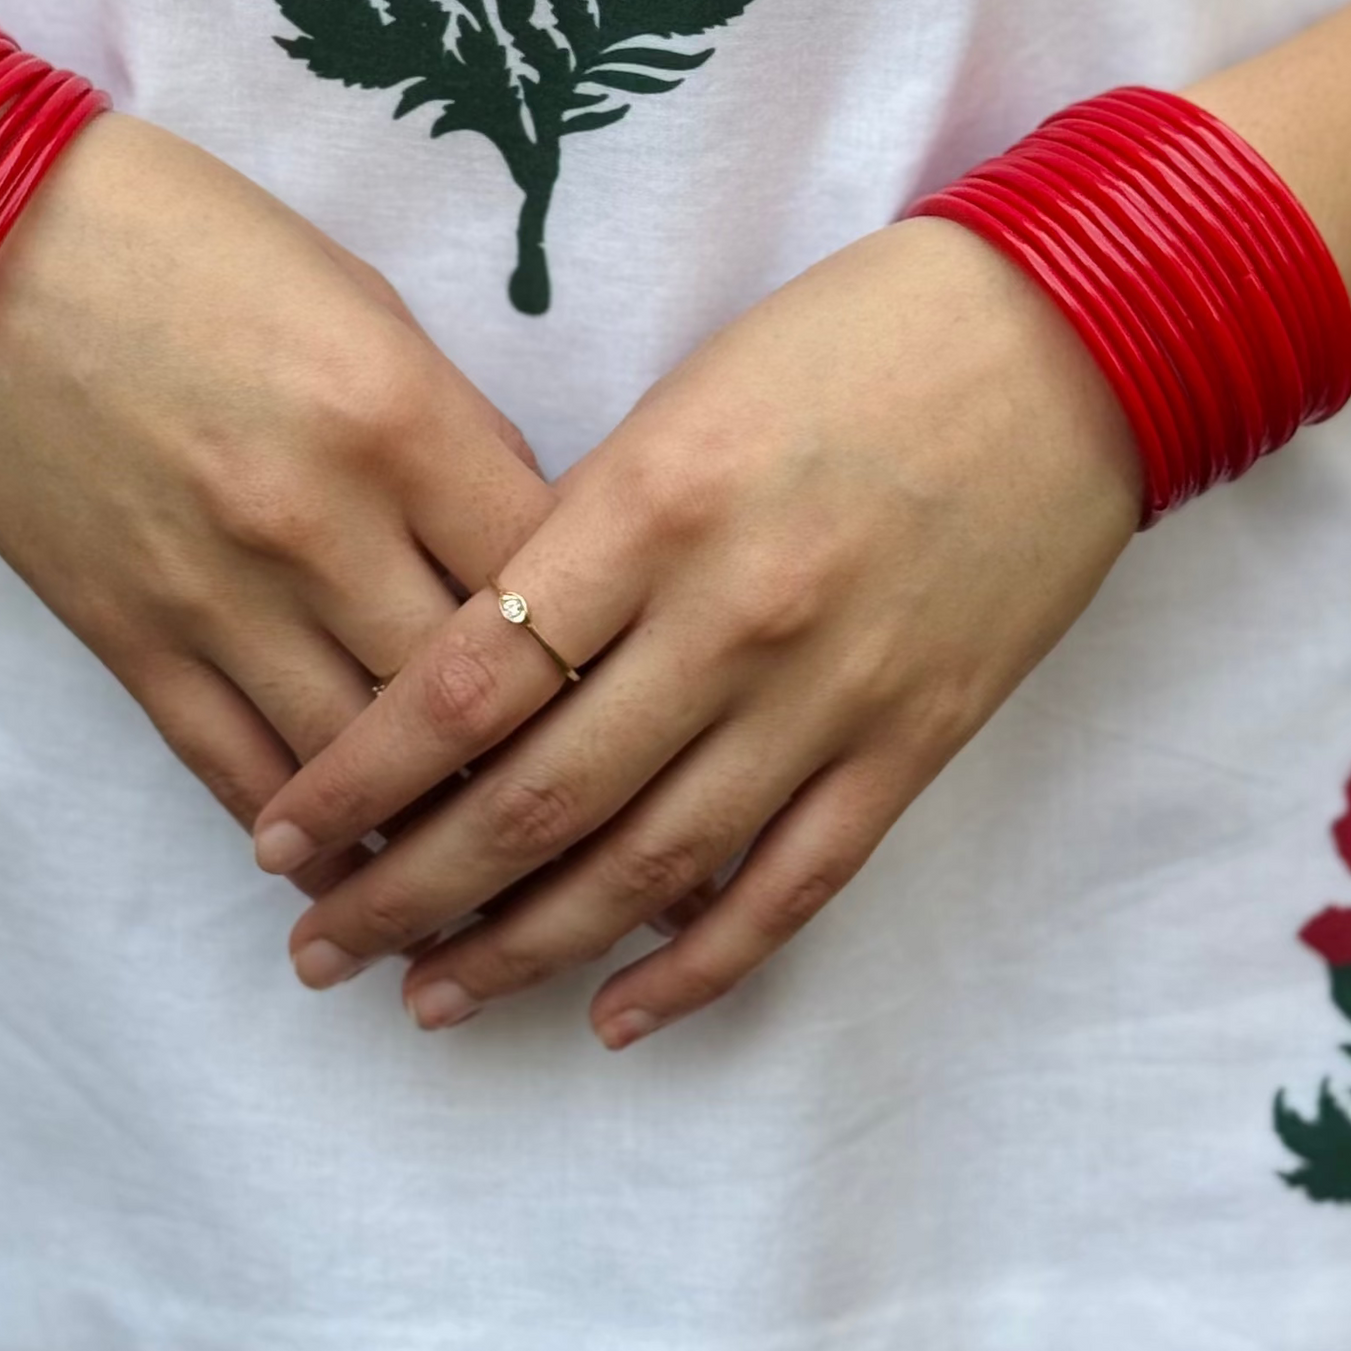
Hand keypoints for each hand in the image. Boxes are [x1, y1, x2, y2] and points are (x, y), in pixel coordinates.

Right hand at [0, 114, 552, 887]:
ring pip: (357, 767)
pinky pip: (233, 769)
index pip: (546, 580)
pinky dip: (302, 834)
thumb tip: (524, 544)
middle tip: (596, 832)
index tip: (632, 695)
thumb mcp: (360, 301)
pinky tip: (350, 871)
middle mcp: (320, 523)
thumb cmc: (191, 241)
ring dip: (426, 840)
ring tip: (488, 890)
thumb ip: (450, 430)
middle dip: (538, 773)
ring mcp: (216, 593)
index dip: (603, 648)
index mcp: (398, 417)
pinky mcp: (126, 636)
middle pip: (466, 699)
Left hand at [253, 216, 1141, 1030]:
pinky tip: (616, 1013)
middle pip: (533, 799)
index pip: (463, 681)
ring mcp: (828, 692)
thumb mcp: (684, 398)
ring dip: (522, 949)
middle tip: (317, 946)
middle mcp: (728, 614)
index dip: (356, 774)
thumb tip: (477, 659)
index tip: (280, 828)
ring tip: (427, 996)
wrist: (1070, 339)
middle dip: (406, 888)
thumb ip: (582, 528)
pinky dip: (697, 965)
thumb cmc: (852, 337)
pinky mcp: (913, 742)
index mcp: (649, 503)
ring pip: (646, 866)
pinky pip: (789, 886)